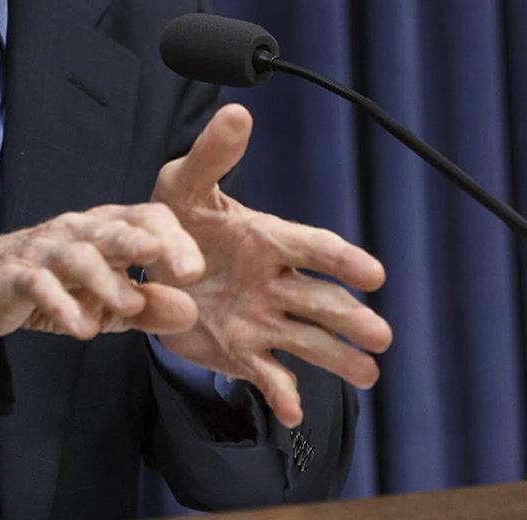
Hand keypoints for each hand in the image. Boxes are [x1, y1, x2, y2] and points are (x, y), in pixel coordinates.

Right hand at [0, 204, 206, 341]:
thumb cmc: (54, 286)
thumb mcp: (105, 302)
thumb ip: (148, 307)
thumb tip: (193, 314)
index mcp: (105, 228)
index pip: (145, 218)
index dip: (175, 238)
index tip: (197, 271)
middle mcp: (76, 230)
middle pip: (114, 228)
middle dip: (148, 245)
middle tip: (185, 270)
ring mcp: (44, 250)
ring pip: (78, 254)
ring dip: (106, 279)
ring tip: (131, 304)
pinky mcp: (14, 275)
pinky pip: (38, 284)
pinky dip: (61, 305)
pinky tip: (82, 328)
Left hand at [150, 104, 391, 427]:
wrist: (145, 263)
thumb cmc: (174, 216)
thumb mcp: (184, 183)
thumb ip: (213, 154)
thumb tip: (238, 112)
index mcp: (267, 238)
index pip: (312, 246)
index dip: (341, 259)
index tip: (373, 273)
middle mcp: (275, 281)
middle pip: (321, 300)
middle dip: (352, 317)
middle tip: (380, 334)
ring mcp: (262, 319)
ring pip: (308, 341)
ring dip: (337, 358)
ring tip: (368, 375)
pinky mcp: (241, 351)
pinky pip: (266, 375)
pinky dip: (281, 395)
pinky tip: (292, 413)